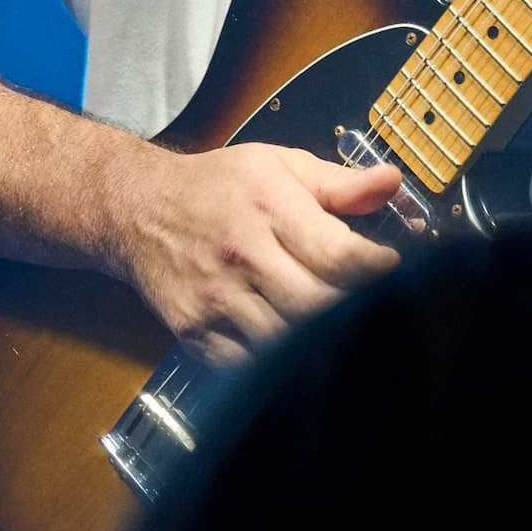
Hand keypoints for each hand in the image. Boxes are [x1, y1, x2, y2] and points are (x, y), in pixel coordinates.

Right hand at [102, 139, 401, 365]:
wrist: (139, 210)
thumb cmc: (219, 186)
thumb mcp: (279, 165)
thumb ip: (339, 182)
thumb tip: (393, 183)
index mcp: (268, 206)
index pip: (337, 254)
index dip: (375, 269)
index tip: (389, 266)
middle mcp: (242, 255)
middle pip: (315, 305)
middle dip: (351, 308)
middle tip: (369, 302)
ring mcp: (216, 300)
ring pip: (284, 341)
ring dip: (317, 339)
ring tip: (336, 325)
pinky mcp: (196, 334)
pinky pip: (249, 365)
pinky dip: (277, 362)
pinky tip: (294, 345)